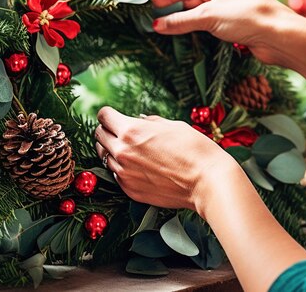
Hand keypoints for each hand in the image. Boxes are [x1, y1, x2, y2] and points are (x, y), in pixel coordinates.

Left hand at [94, 106, 239, 211]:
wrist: (207, 181)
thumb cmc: (194, 149)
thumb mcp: (173, 125)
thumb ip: (149, 121)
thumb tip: (139, 120)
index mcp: (131, 131)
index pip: (104, 116)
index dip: (108, 114)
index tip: (113, 116)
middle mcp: (122, 152)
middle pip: (99, 136)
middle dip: (107, 131)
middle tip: (119, 131)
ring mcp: (124, 173)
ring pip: (104, 157)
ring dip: (112, 151)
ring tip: (130, 150)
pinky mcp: (130, 190)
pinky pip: (116, 175)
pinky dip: (122, 169)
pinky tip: (137, 167)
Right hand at [152, 0, 305, 66]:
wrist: (280, 35)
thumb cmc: (246, 17)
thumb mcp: (208, 17)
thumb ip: (180, 21)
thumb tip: (157, 25)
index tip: (149, 8)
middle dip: (175, 11)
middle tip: (155, 24)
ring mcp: (230, 4)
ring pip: (200, 12)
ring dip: (186, 23)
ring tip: (167, 34)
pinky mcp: (236, 20)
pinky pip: (211, 23)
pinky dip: (199, 30)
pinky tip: (187, 39)